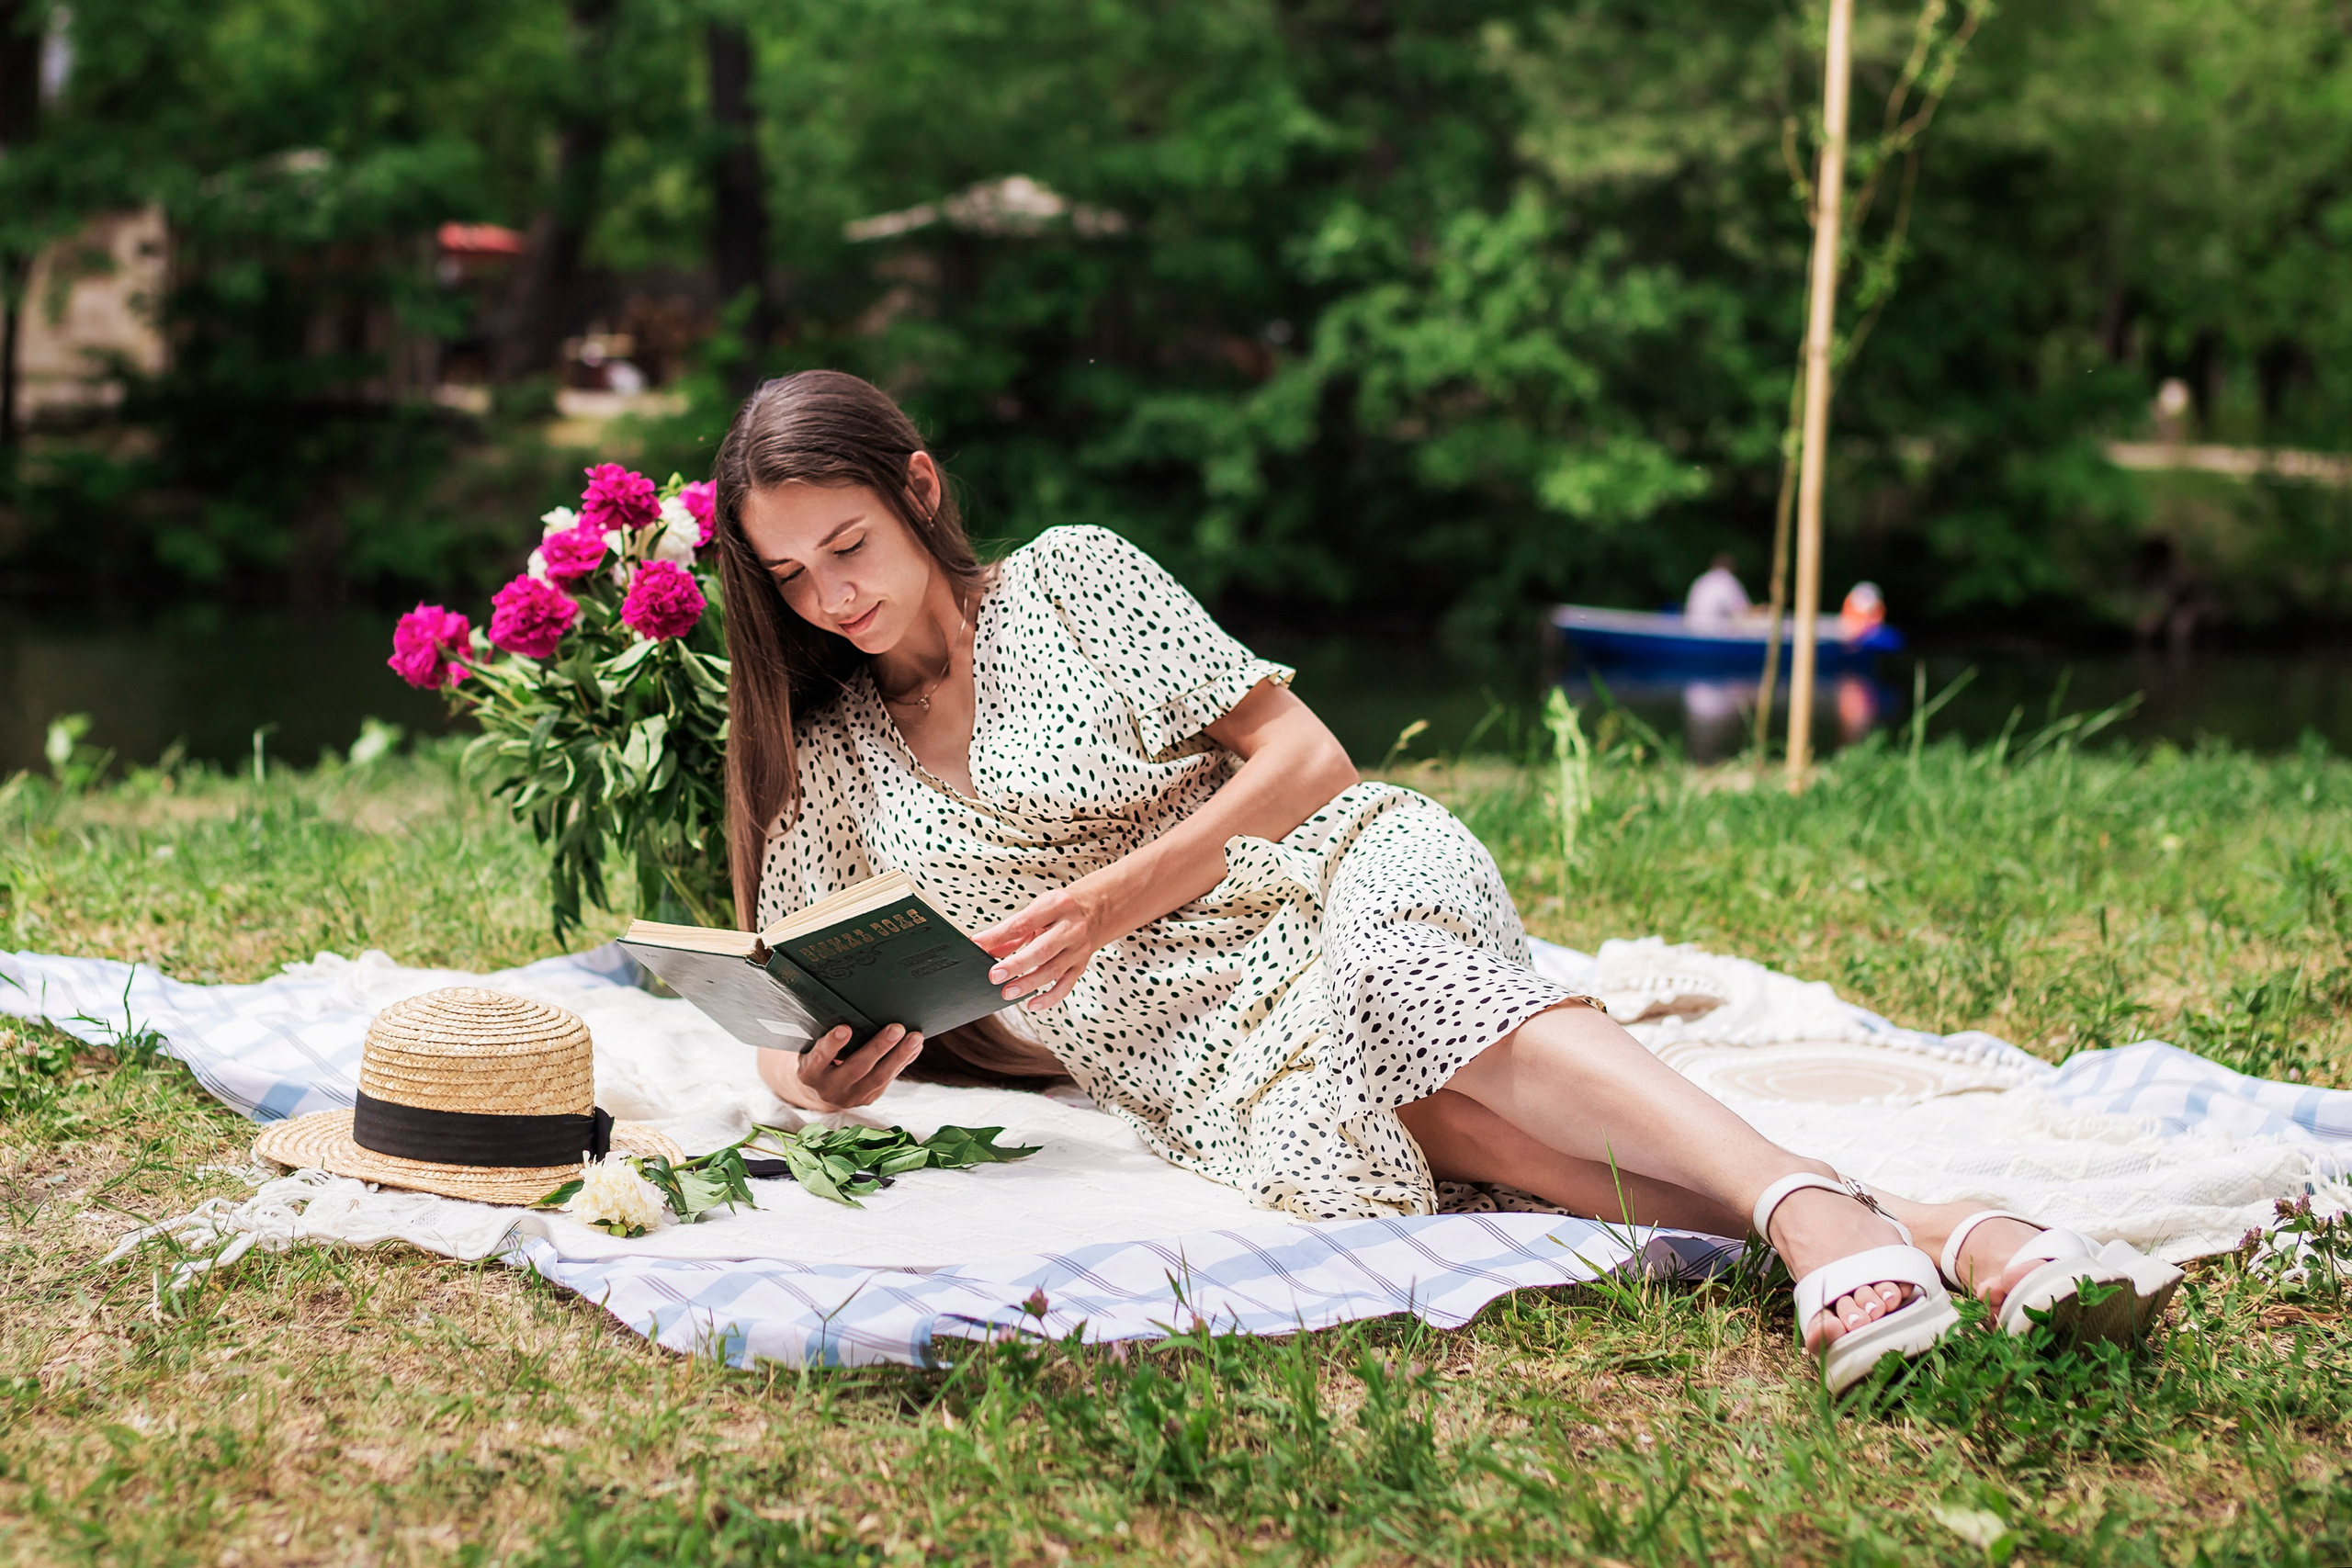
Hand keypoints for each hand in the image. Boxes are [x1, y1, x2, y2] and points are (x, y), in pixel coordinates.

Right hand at [756, 1023, 922, 1112]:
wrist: (821, 1084)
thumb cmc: (819, 1053)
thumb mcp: (814, 1044)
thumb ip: (827, 1032)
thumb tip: (857, 1006)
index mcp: (810, 1072)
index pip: (820, 1057)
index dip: (832, 1044)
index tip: (845, 1028)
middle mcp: (828, 1089)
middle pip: (856, 1068)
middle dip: (878, 1048)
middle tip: (896, 1028)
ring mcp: (849, 1097)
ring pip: (878, 1078)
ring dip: (899, 1056)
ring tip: (915, 1037)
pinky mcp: (867, 1098)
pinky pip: (888, 1080)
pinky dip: (903, 1061)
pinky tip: (915, 1047)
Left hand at [974, 885, 1106, 1010]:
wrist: (1098, 909)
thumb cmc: (1062, 908)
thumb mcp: (1038, 908)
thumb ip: (1012, 929)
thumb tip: (985, 947)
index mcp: (1056, 906)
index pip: (1023, 922)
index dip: (998, 935)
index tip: (977, 944)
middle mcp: (1071, 928)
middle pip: (1042, 949)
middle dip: (1017, 964)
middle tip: (994, 976)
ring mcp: (1078, 949)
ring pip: (1053, 970)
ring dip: (1029, 983)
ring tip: (1007, 992)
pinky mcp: (1081, 965)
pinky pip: (1066, 985)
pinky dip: (1049, 998)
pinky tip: (1032, 1004)